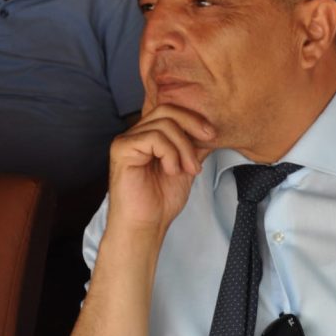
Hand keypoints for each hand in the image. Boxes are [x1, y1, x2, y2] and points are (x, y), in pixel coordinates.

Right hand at [107, 103, 214, 236]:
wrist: (146, 224)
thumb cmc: (161, 201)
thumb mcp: (187, 167)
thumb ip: (195, 147)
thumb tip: (211, 130)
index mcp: (149, 136)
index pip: (171, 112)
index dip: (194, 119)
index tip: (213, 135)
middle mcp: (136, 134)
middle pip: (167, 111)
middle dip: (192, 125)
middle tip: (208, 140)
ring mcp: (127, 140)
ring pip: (164, 125)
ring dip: (184, 148)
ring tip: (188, 169)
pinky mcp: (122, 149)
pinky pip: (153, 138)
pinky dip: (170, 154)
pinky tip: (171, 171)